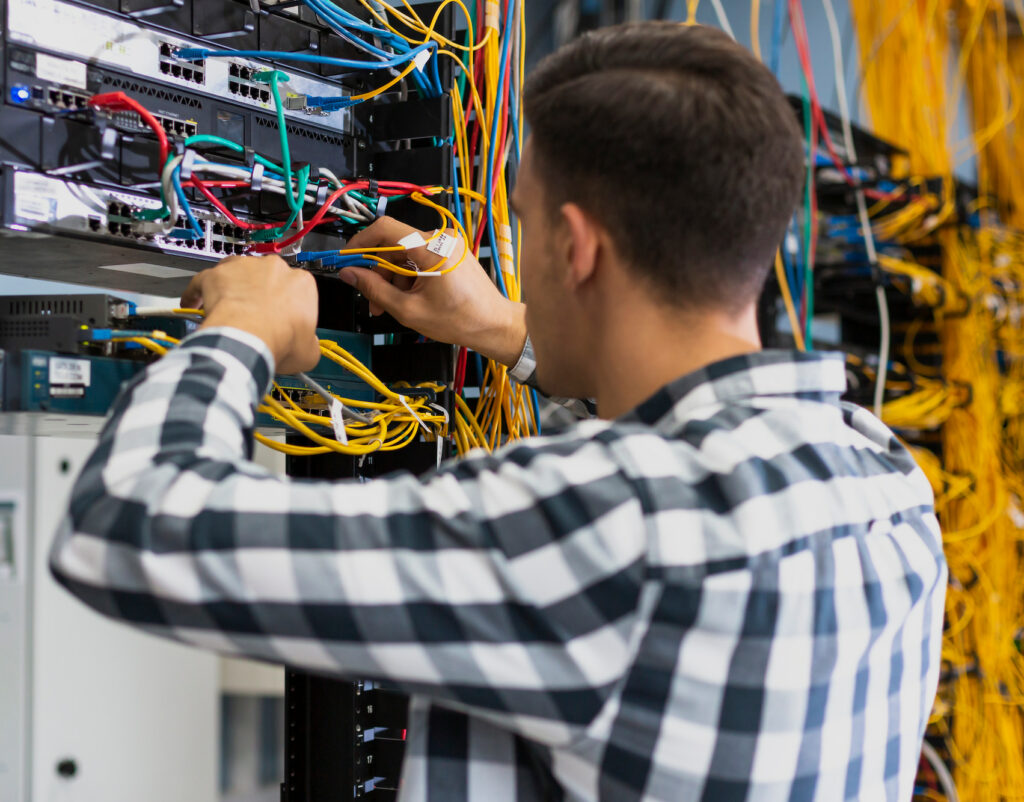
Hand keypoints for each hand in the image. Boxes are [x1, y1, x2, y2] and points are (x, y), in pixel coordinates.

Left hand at [181, 254, 320, 374]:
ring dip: (232, 287)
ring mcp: (244, 267)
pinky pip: (204, 280)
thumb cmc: (280, 340)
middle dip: (261, 294)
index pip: (296, 290)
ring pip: (236, 272)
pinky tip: (193, 304)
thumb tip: (306, 345)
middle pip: (266, 277)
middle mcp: (274, 268)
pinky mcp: (217, 273)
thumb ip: (309, 342)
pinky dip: (197, 292)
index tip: (282, 321)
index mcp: (302, 283)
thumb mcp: (309, 352)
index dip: (288, 308)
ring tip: (227, 309)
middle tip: (255, 317)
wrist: (249, 339)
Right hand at [340, 216, 526, 366]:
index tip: (347, 259)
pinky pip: (419, 260)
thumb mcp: (409, 310)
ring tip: (388, 307)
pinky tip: (405, 299)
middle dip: (377, 272)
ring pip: (404, 256)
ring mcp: (447, 245)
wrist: (494, 326)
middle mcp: (440, 240)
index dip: (360, 242)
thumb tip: (349, 274)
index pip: (385, 229)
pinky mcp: (450, 254)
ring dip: (391, 280)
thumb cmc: (460, 320)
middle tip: (369, 298)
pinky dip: (407, 278)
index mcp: (432, 248)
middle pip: (393, 246)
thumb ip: (375, 289)